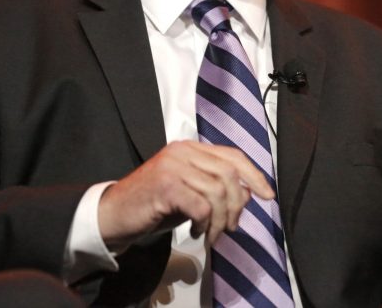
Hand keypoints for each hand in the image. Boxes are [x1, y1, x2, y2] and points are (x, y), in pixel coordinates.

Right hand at [97, 141, 273, 249]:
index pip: (232, 155)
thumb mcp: (190, 192)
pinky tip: (197, 232)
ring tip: (211, 234)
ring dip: (221, 220)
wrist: (114, 214)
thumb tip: (247, 193)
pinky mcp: (165, 185)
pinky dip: (205, 223)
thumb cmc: (153, 205)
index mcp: (190, 148)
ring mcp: (173, 166)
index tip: (267, 195)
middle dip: (237, 204)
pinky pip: (201, 206)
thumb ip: (216, 187)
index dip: (253, 175)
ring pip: (217, 191)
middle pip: (229, 172)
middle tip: (231, 227)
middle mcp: (182, 151)